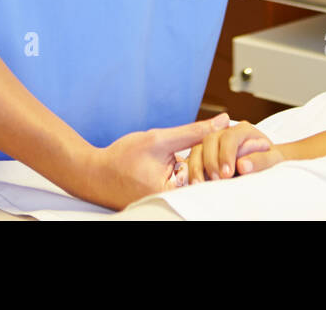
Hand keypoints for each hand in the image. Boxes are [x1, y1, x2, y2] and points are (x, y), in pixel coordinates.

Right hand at [74, 113, 229, 209]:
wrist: (93, 173)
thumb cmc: (121, 158)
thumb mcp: (160, 140)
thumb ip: (193, 132)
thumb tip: (224, 121)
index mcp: (172, 194)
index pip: (211, 178)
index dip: (223, 162)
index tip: (232, 150)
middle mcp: (171, 204)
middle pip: (206, 183)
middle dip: (213, 165)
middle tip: (213, 151)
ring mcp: (167, 204)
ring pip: (197, 184)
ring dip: (201, 168)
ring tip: (188, 158)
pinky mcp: (164, 201)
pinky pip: (185, 187)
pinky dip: (189, 174)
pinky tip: (179, 164)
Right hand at [186, 120, 285, 183]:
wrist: (266, 165)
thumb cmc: (270, 161)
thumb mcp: (272, 160)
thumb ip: (260, 160)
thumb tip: (243, 165)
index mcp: (243, 130)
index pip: (230, 137)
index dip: (226, 154)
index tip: (227, 173)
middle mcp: (225, 133)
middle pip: (210, 140)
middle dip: (211, 161)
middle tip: (217, 179)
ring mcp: (213, 144)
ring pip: (198, 148)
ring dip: (198, 167)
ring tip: (203, 184)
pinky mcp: (204, 156)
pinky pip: (192, 159)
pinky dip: (191, 171)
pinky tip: (195, 183)